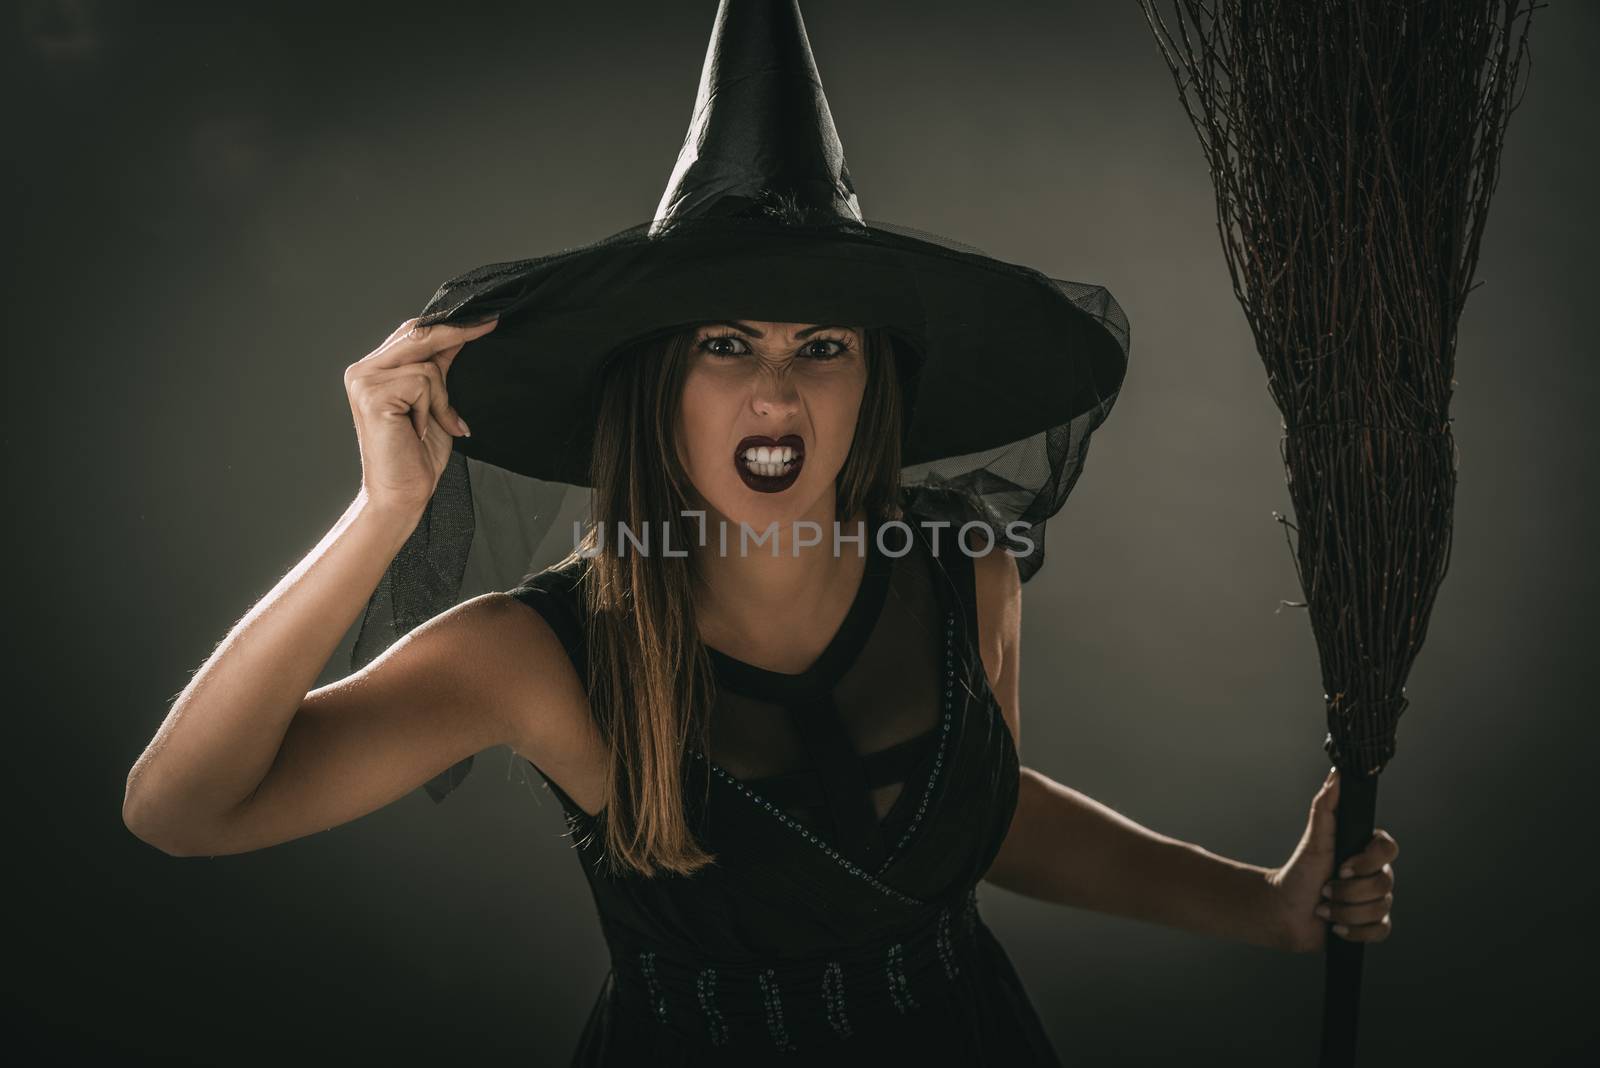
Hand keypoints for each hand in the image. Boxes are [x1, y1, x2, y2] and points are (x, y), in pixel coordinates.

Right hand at [343, 315, 497, 515]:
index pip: (412, 333)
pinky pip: (423, 382)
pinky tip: (419, 430)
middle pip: (417, 334)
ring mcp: (364, 381)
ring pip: (426, 365)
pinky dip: (433, 407)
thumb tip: (460, 337)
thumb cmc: (416, 455)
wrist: (401, 494)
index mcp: (373, 370)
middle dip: (457, 333)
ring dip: (440, 398)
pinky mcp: (372, 394)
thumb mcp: (434, 403)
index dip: (448, 325)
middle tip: (491, 324)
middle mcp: (362, 371)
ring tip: (429, 425)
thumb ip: (439, 370)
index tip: (484, 320)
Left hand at [1267, 766, 1397, 952]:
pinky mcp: (1372, 925)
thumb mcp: (1314, 839)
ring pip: (1381, 909)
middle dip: (1348, 891)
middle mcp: (1376, 875)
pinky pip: (1381, 930)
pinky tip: (1336, 927)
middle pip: (1385, 885)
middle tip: (1325, 890)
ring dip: (1345, 911)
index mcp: (1367, 852)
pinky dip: (1355, 931)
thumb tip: (1336, 774)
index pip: (1389, 849)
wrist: (1285, 910)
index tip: (1342, 866)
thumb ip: (1326, 806)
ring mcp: (1376, 901)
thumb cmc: (1299, 872)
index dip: (1367, 861)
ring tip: (1324, 908)